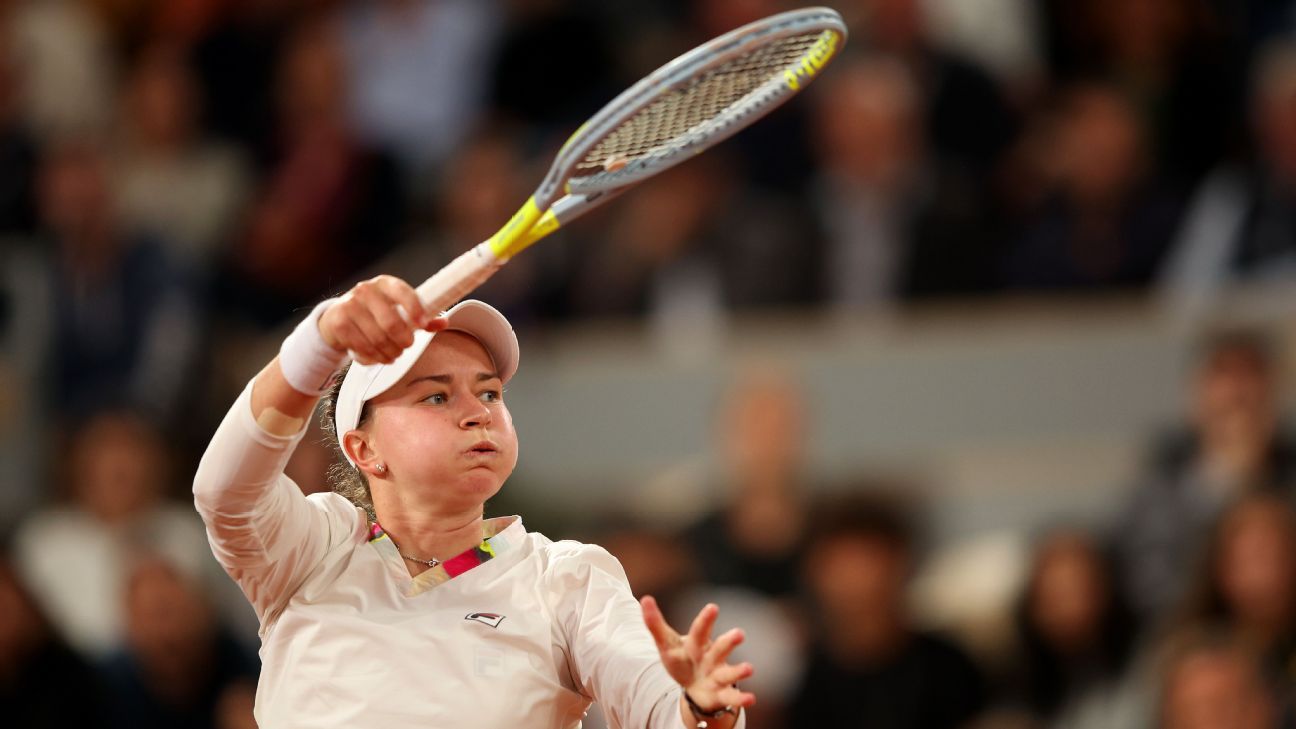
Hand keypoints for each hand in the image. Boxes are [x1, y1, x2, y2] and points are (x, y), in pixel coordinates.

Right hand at [317, 275, 447, 364]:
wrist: (337, 317)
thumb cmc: (374, 312)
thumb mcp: (397, 309)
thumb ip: (420, 316)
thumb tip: (443, 322)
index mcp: (385, 284)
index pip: (403, 293)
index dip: (416, 309)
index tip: (423, 324)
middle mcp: (366, 291)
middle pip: (392, 322)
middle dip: (404, 340)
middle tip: (407, 345)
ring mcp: (350, 306)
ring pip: (378, 339)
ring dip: (391, 352)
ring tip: (394, 354)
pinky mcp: (339, 323)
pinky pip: (363, 347)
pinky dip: (375, 357)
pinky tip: (380, 356)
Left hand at [641, 596, 755, 714]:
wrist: (695, 688)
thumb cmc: (682, 660)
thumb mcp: (666, 644)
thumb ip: (655, 623)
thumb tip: (645, 599)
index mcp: (697, 644)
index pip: (700, 630)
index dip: (705, 620)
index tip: (713, 607)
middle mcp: (711, 658)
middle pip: (720, 648)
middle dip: (729, 641)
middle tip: (740, 633)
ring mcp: (718, 676)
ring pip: (729, 673)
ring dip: (739, 671)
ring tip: (750, 668)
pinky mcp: (721, 694)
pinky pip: (732, 697)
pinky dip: (741, 699)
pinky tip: (750, 700)